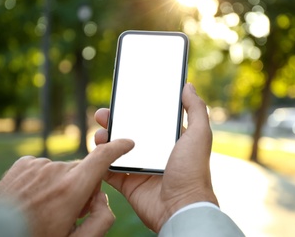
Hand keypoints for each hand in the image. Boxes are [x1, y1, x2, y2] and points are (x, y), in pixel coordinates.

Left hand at [0, 139, 133, 236]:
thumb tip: (103, 198)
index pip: (102, 158)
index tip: (127, 143)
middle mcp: (56, 170)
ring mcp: (38, 164)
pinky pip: (45, 167)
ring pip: (63, 170)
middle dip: (83, 186)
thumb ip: (101, 220)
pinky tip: (33, 197)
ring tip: (45, 206)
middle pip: (83, 170)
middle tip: (69, 209)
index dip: (118, 148)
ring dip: (62, 184)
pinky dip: (45, 179)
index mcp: (72, 189)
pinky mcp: (24, 163)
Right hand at [94, 83, 217, 232]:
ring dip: (104, 141)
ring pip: (116, 151)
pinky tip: (95, 152)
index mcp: (169, 141)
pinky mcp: (129, 184)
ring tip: (98, 134)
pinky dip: (100, 162)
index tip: (123, 99)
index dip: (135, 109)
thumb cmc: (193, 171)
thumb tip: (188, 86)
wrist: (181, 208)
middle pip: (129, 133)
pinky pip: (110, 171)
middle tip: (103, 115)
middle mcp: (154, 153)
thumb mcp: (199, 135)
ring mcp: (140, 169)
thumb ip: (196, 109)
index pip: (149, 120)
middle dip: (115, 122)